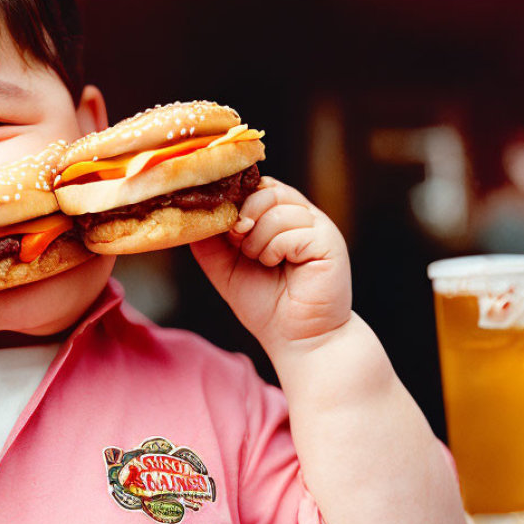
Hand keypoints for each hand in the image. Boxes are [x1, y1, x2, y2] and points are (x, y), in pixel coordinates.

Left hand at [190, 176, 351, 350]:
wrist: (297, 339)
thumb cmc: (264, 303)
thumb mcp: (224, 266)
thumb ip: (210, 239)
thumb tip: (194, 213)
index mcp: (280, 215)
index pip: (257, 184)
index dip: (234, 200)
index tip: (224, 227)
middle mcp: (302, 215)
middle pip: (267, 189)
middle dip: (243, 216)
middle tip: (239, 244)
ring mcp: (318, 226)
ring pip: (277, 209)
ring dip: (257, 240)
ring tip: (261, 261)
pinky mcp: (329, 241)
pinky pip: (292, 230)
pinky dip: (274, 249)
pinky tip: (276, 265)